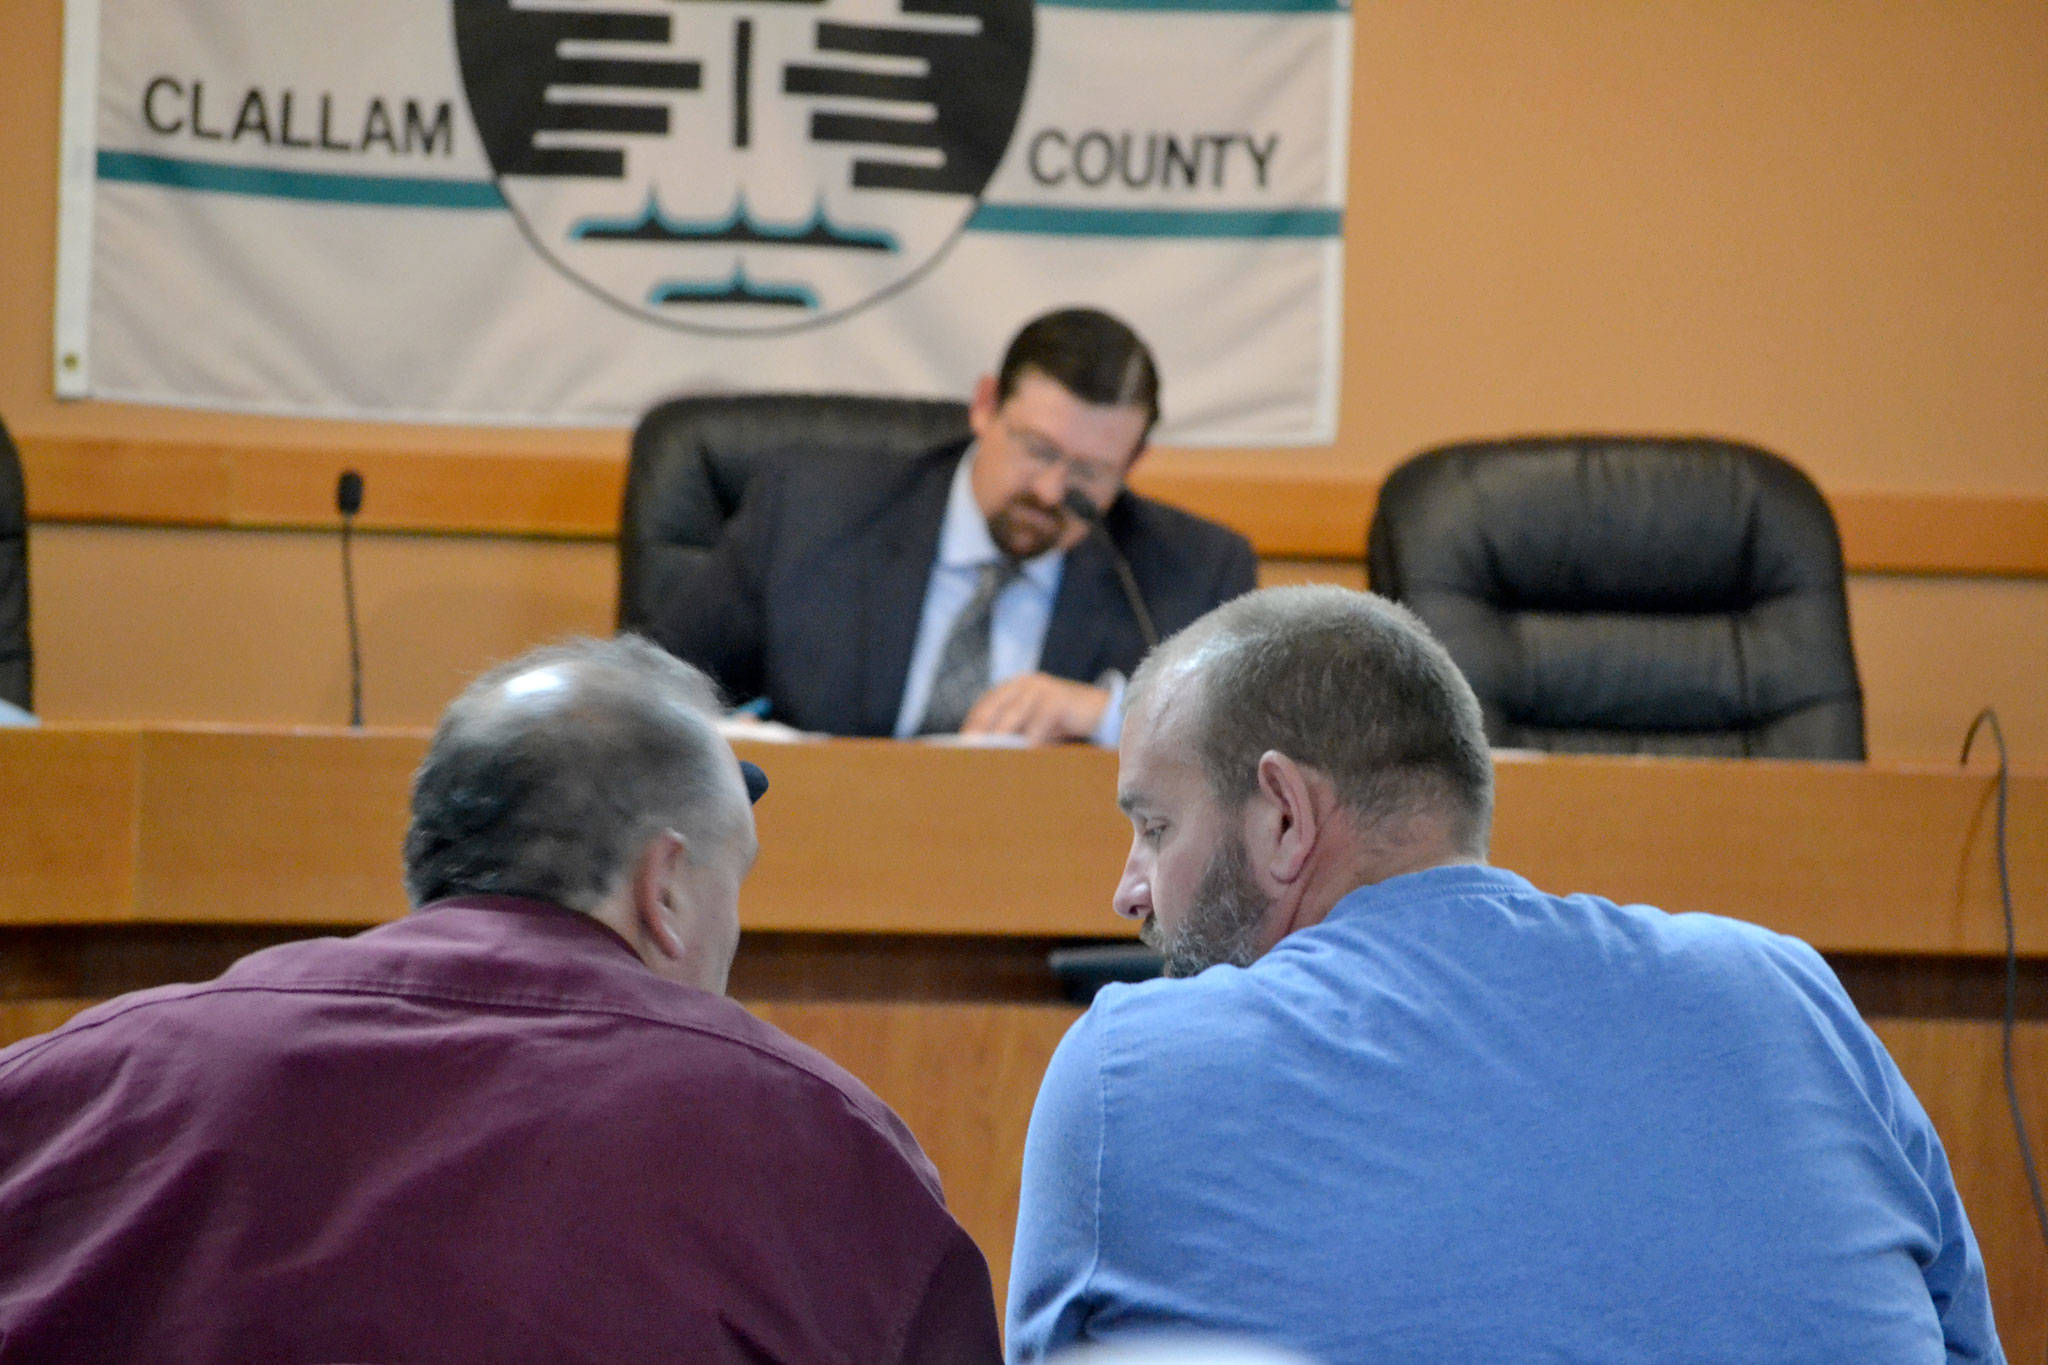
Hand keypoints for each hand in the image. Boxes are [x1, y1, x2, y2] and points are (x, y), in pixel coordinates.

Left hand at [961, 673, 1109, 745]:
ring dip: (1000, 740)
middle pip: (992, 709)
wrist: (1099, 710)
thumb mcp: (1032, 725)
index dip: (971, 726)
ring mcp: (1040, 688)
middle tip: (967, 753)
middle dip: (979, 733)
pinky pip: (1038, 724)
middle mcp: (1023, 683)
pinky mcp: (1057, 699)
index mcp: (1013, 687)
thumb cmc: (1060, 722)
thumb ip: (1013, 733)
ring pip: (1013, 716)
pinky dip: (1029, 742)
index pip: (984, 706)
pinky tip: (1023, 758)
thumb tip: (985, 756)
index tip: (959, 747)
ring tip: (988, 759)